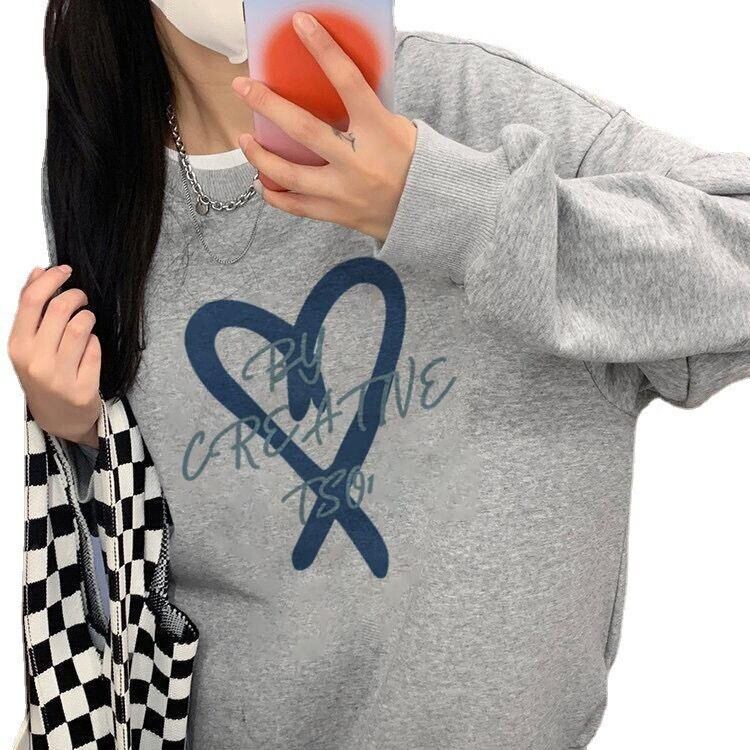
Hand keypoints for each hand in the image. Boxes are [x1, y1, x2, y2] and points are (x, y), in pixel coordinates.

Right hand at [8, 266, 100, 447]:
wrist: (60, 420)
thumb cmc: (43, 377)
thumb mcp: (28, 346)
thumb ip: (32, 312)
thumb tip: (38, 273)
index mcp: (18, 348)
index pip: (32, 301)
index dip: (51, 279)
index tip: (63, 270)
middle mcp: (36, 362)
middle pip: (60, 309)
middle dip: (75, 295)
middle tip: (80, 298)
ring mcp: (60, 377)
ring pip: (82, 326)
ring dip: (88, 317)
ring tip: (86, 321)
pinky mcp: (83, 388)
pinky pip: (96, 349)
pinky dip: (95, 342)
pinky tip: (89, 348)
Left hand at [232, 12, 416, 241]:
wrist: (429, 211)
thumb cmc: (413, 163)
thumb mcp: (397, 127)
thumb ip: (365, 110)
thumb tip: (331, 82)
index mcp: (379, 130)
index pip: (348, 82)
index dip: (323, 50)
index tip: (301, 24)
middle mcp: (358, 162)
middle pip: (304, 130)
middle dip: (268, 106)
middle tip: (243, 87)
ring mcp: (345, 191)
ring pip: (290, 175)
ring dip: (260, 157)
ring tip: (245, 140)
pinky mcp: (337, 213)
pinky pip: (297, 207)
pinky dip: (275, 195)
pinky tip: (262, 181)